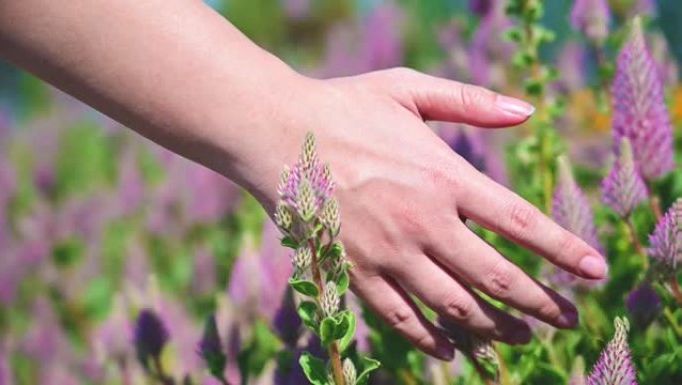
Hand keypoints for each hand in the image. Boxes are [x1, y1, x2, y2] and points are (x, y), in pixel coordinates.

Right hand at [260, 68, 606, 359]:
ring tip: (518, 338)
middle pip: (496, 277)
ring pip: (454, 307)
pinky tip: (452, 350)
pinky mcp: (355, 272)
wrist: (274, 133)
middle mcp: (422, 222)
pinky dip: (431, 340)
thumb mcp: (408, 90)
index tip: (593, 273)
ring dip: (493, 328)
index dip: (563, 251)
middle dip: (539, 304)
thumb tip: (527, 112)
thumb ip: (470, 102)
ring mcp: (387, 253)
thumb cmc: (344, 107)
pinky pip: (401, 319)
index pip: (520, 222)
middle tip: (565, 319)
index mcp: (443, 175)